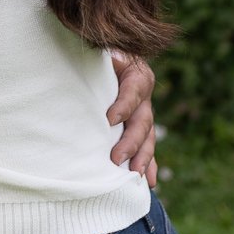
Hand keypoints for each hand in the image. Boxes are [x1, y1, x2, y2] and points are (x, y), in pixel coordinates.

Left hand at [106, 50, 159, 187]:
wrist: (112, 57)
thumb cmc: (100, 56)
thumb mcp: (101, 51)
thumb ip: (99, 56)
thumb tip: (82, 57)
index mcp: (137, 76)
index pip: (132, 92)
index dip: (123, 106)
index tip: (109, 119)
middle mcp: (144, 97)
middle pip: (142, 121)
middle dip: (130, 142)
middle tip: (116, 159)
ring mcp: (144, 114)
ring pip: (148, 138)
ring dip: (142, 158)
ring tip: (135, 175)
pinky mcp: (140, 129)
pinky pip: (148, 148)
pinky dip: (150, 165)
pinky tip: (150, 182)